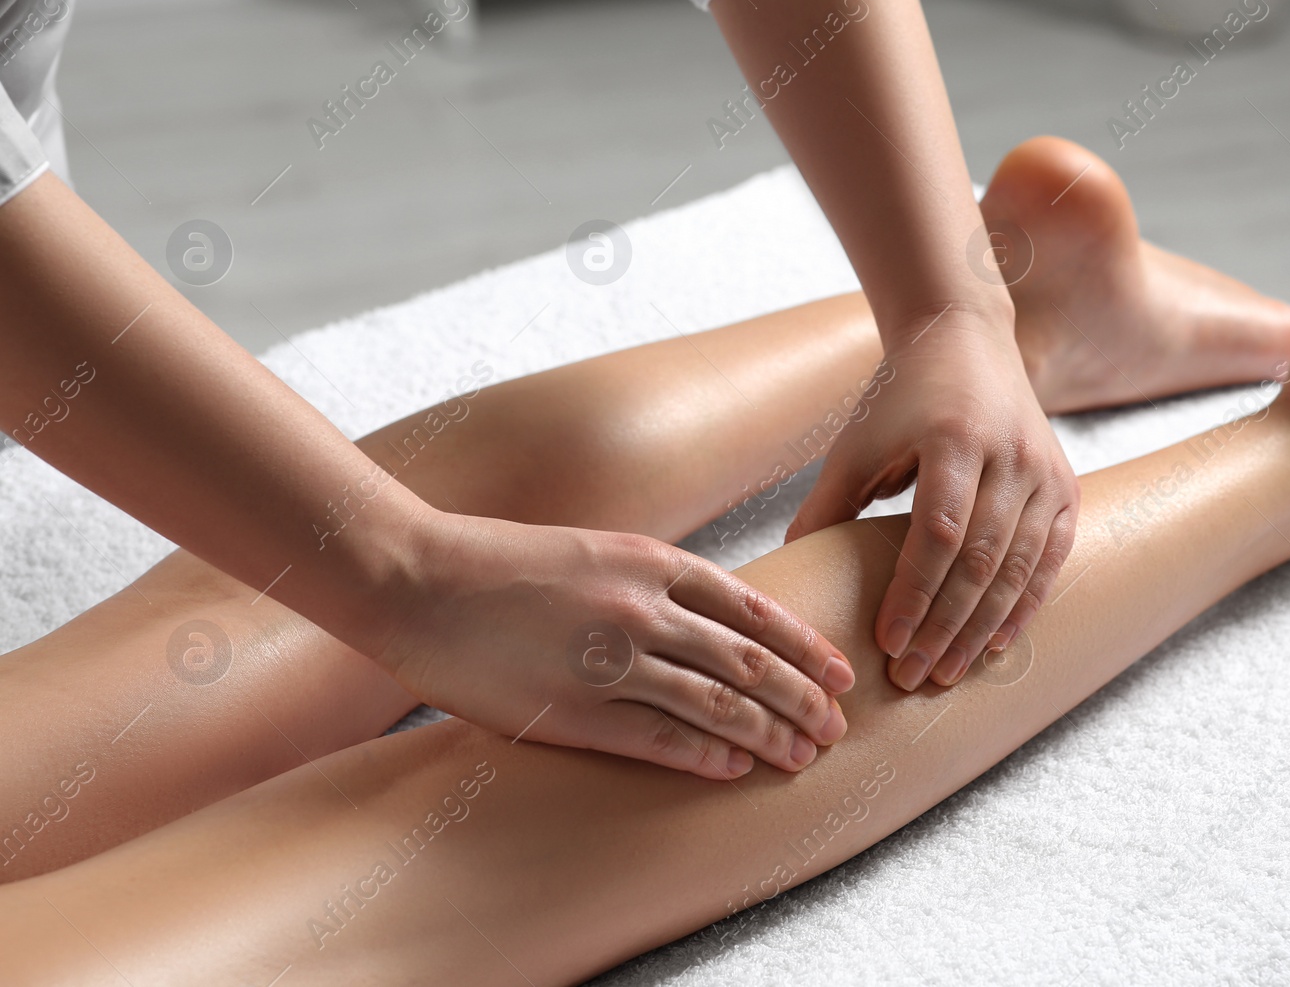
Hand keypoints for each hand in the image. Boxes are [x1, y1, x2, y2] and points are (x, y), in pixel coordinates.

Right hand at [366, 514, 855, 778]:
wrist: (418, 579)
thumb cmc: (502, 563)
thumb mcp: (595, 551)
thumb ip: (654, 581)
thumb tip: (715, 620)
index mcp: (651, 561)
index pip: (755, 608)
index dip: (804, 645)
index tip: (840, 671)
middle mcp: (642, 607)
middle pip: (749, 659)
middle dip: (803, 696)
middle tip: (837, 725)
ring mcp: (610, 659)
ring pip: (716, 703)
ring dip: (768, 734)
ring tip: (802, 755)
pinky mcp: (572, 709)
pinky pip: (658, 738)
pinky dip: (705, 755)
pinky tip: (736, 769)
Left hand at [788, 308, 1077, 690]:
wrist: (965, 339)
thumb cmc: (901, 395)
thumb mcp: (857, 441)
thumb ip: (826, 504)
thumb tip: (789, 567)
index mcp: (955, 439)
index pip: (939, 534)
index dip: (915, 594)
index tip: (889, 643)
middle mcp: (1010, 455)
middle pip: (982, 560)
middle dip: (946, 626)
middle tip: (913, 676)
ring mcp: (1044, 472)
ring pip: (1020, 568)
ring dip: (983, 628)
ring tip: (948, 672)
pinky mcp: (1065, 486)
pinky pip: (1051, 559)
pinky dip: (1025, 606)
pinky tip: (995, 643)